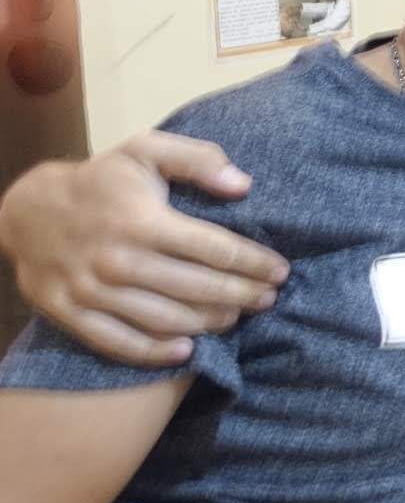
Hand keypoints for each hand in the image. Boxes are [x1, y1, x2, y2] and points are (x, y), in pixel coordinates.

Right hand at [0, 134, 288, 366]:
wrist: (26, 209)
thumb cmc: (101, 181)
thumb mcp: (144, 149)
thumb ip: (197, 159)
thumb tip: (243, 185)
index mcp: (142, 221)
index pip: (215, 250)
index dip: (255, 264)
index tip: (280, 271)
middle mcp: (118, 260)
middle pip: (197, 289)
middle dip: (242, 296)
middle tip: (268, 299)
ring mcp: (91, 291)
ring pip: (165, 319)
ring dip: (209, 323)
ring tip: (236, 318)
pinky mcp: (70, 313)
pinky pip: (118, 343)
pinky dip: (155, 353)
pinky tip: (187, 351)